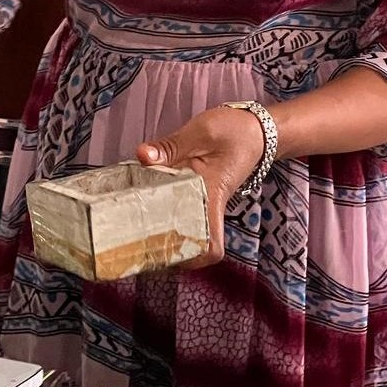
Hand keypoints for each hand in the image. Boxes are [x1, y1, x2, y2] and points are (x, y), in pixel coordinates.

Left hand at [137, 106, 265, 268]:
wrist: (256, 129)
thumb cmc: (235, 131)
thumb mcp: (203, 131)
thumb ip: (171, 145)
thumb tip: (143, 156)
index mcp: (211, 197)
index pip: (211, 242)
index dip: (195, 258)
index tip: (171, 256)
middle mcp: (206, 205)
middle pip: (188, 241)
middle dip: (164, 246)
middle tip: (135, 243)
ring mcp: (199, 201)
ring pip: (179, 226)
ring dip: (158, 230)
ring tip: (130, 228)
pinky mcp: (192, 192)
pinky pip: (175, 208)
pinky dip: (158, 209)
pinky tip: (137, 202)